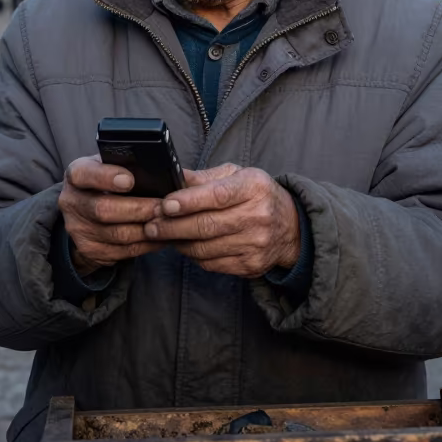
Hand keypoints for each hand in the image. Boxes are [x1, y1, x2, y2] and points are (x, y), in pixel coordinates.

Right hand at [58, 156, 162, 275]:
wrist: (85, 211)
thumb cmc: (107, 181)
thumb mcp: (109, 165)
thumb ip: (126, 165)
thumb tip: (159, 170)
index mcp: (76, 174)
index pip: (85, 174)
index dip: (106, 177)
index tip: (129, 180)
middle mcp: (72, 202)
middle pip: (104, 209)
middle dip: (138, 209)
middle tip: (164, 206)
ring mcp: (79, 229)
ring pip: (117, 234)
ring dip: (146, 230)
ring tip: (168, 222)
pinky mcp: (90, 250)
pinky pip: (122, 251)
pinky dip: (146, 245)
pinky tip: (161, 237)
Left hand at [143, 164, 300, 277]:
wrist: (290, 226)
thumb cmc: (256, 195)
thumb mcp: (236, 175)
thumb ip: (203, 178)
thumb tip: (172, 176)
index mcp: (254, 187)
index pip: (218, 195)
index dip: (189, 201)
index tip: (165, 205)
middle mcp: (258, 216)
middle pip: (207, 225)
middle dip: (172, 226)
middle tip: (151, 225)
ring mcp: (255, 244)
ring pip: (205, 248)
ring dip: (178, 242)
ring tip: (162, 234)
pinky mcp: (250, 265)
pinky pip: (211, 263)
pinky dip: (192, 255)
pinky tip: (184, 245)